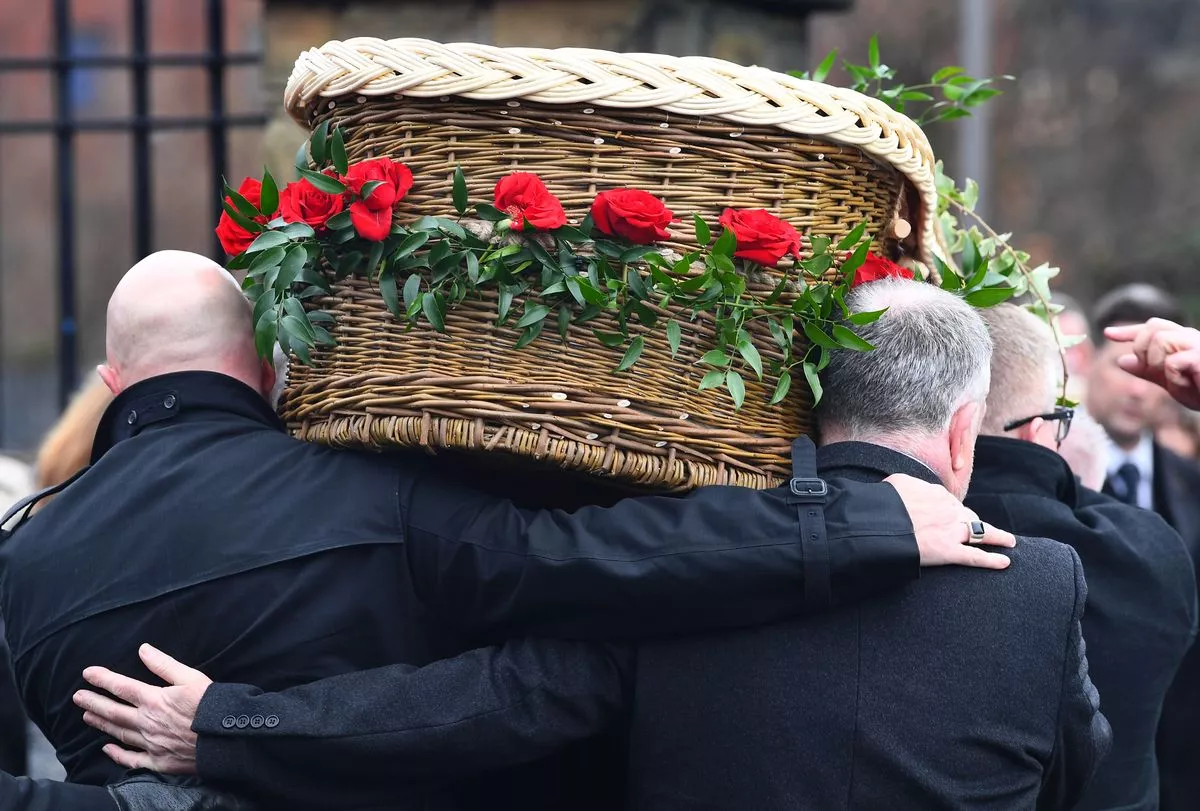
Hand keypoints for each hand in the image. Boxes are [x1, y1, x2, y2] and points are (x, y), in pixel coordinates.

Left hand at [73, 644, 211, 774]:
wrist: (226, 738)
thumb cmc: (211, 705)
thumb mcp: (191, 677)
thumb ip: (164, 665)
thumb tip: (143, 649)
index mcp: (154, 700)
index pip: (121, 687)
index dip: (102, 679)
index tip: (87, 673)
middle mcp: (146, 722)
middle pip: (113, 711)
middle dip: (94, 702)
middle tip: (77, 697)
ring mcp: (150, 743)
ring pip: (119, 733)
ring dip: (101, 724)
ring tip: (87, 716)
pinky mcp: (158, 761)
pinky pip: (132, 759)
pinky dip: (117, 755)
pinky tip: (107, 749)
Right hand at [884, 474, 1014, 569]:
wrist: (880, 524)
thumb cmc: (885, 503)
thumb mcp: (897, 482)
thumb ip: (911, 484)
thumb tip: (911, 488)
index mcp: (938, 494)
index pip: (951, 502)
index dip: (952, 510)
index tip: (951, 516)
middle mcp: (950, 510)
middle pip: (970, 516)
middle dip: (976, 522)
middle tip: (981, 529)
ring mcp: (952, 531)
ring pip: (981, 533)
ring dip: (998, 536)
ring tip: (1009, 541)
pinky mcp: (949, 551)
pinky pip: (975, 557)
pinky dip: (991, 560)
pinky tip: (1005, 562)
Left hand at [1106, 319, 1199, 410]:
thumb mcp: (1169, 380)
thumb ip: (1147, 370)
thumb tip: (1121, 361)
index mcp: (1181, 339)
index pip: (1151, 328)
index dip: (1128, 331)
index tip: (1107, 333)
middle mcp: (1190, 337)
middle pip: (1153, 327)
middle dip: (1141, 347)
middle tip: (1151, 367)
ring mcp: (1198, 345)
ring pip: (1160, 339)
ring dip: (1156, 361)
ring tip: (1171, 377)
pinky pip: (1172, 361)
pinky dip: (1171, 376)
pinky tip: (1183, 383)